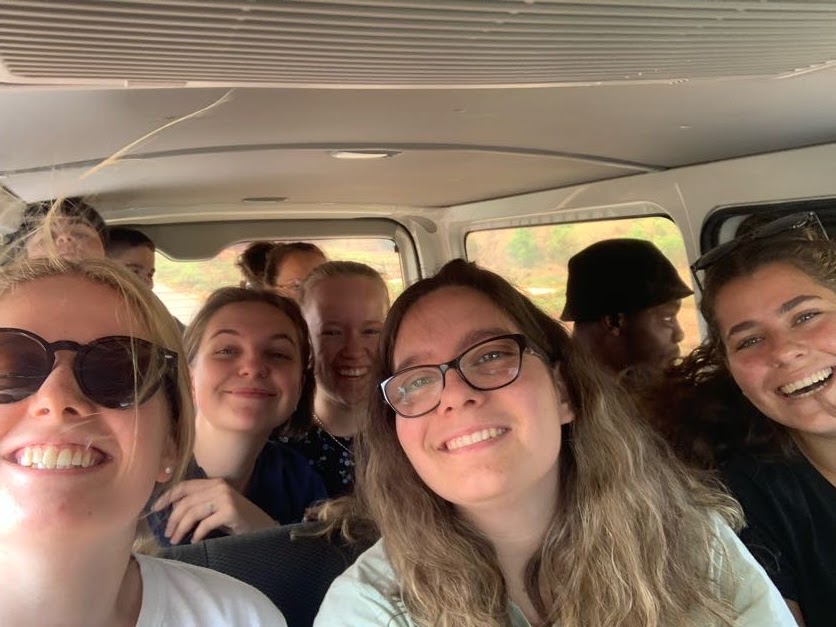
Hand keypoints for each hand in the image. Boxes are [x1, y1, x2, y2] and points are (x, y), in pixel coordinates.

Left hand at [152, 478, 275, 543]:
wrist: (262, 527)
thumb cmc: (236, 519)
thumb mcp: (215, 507)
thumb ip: (199, 504)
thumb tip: (172, 512)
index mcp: (213, 482)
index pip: (184, 486)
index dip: (167, 497)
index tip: (155, 509)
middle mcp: (218, 486)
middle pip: (185, 502)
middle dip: (172, 519)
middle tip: (167, 535)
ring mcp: (225, 498)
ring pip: (193, 512)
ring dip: (181, 529)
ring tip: (176, 540)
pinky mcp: (230, 511)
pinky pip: (205, 524)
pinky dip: (197, 534)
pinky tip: (194, 542)